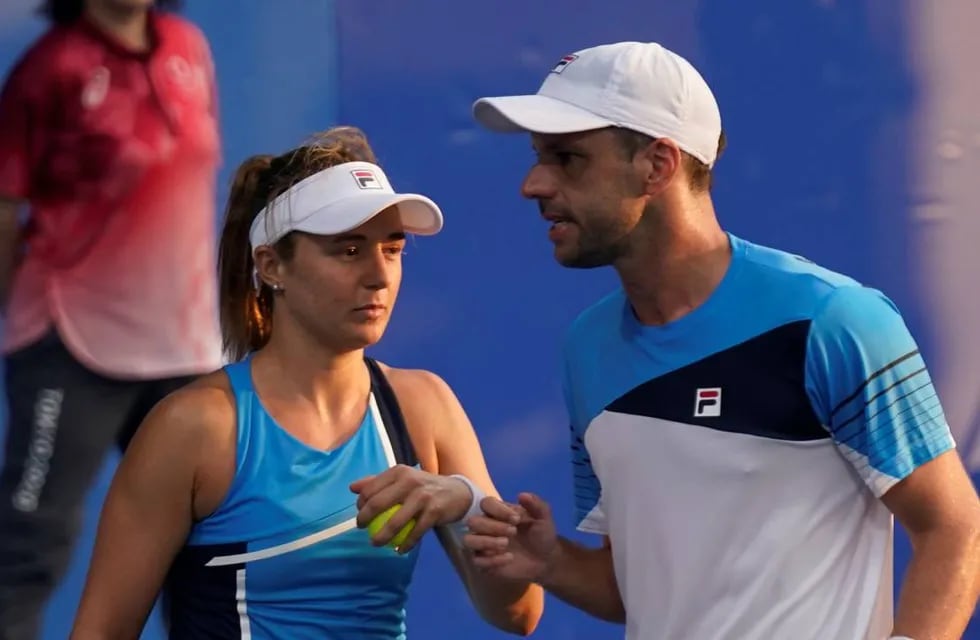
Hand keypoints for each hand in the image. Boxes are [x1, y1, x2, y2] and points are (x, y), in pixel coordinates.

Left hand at [350, 464, 471, 551]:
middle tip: (362, 529)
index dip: (361, 505)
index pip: (370, 489)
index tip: (360, 515)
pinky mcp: (434, 511)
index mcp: (399, 472)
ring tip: (375, 543)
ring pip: (395, 521)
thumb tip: (352, 488)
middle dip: (365, 520)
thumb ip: (378, 482)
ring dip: (382, 536)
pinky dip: (406, 543)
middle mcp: (409, 481)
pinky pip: (415, 532)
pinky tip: (400, 550)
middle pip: (378, 503)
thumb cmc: (423, 487)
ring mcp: (423, 496)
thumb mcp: (402, 479)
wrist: (457, 492)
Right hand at [464, 492, 558, 582]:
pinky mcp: (485, 563)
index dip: (498, 509)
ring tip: (505, 544)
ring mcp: (484, 545)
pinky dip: (492, 560)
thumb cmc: (541, 535)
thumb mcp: (544, 518)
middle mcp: (486, 527)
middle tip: (513, 532)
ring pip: (468, 540)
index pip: (485, 503)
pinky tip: (510, 558)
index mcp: (498, 512)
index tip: (517, 519)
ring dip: (486, 542)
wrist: (546, 560)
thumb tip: (521, 495)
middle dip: (492, 526)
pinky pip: (477, 561)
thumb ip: (536, 504)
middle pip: (473, 521)